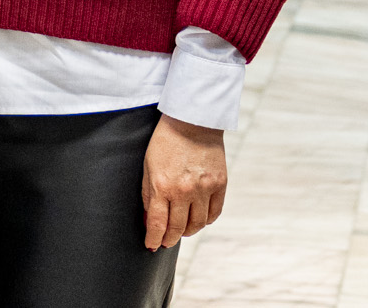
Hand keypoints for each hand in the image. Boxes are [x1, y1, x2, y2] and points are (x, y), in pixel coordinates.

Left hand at [141, 115, 226, 249]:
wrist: (192, 122)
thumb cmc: (165, 142)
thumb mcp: (148, 166)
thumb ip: (148, 194)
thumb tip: (149, 220)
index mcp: (162, 185)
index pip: (158, 223)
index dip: (154, 238)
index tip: (151, 245)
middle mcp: (184, 191)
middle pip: (178, 228)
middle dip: (169, 239)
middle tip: (165, 242)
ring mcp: (204, 188)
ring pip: (198, 224)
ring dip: (188, 232)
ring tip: (181, 231)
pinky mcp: (220, 184)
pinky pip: (214, 213)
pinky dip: (206, 221)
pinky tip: (198, 220)